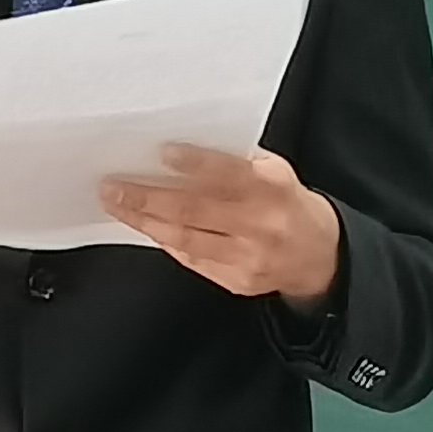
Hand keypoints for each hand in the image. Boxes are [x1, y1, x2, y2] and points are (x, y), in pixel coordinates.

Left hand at [99, 143, 344, 307]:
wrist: (320, 256)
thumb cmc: (287, 202)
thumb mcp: (274, 171)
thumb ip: (236, 161)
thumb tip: (180, 149)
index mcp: (273, 188)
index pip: (229, 173)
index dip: (194, 164)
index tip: (160, 152)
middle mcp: (261, 225)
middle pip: (195, 210)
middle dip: (148, 197)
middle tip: (112, 186)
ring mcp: (248, 257)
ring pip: (185, 238)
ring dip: (145, 221)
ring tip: (116, 205)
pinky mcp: (237, 281)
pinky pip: (191, 258)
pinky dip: (164, 239)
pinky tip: (144, 225)